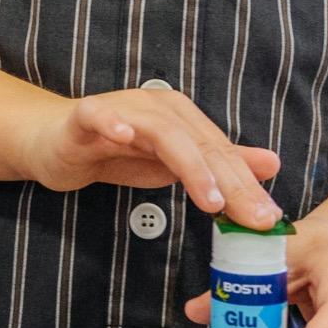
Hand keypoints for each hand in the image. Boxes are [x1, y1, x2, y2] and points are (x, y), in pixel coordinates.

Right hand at [18, 88, 281, 227]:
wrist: (55, 141)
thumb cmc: (117, 151)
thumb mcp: (174, 163)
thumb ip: (219, 165)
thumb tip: (272, 164)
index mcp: (182, 117)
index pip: (221, 153)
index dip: (247, 186)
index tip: (270, 220)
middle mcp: (157, 107)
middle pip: (200, 144)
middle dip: (230, 182)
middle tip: (253, 218)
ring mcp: (121, 109)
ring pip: (162, 132)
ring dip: (189, 164)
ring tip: (210, 199)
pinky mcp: (85, 115)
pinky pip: (98, 115)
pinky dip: (112, 122)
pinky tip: (125, 137)